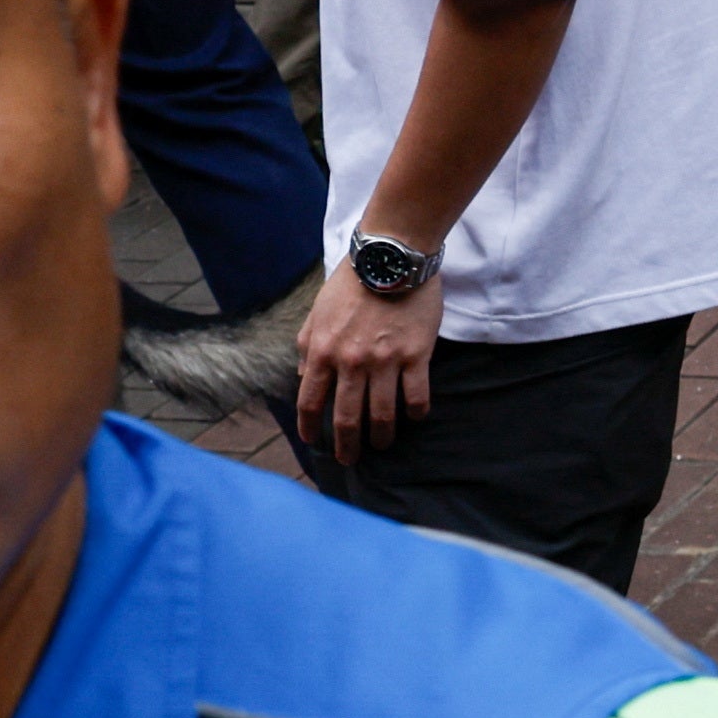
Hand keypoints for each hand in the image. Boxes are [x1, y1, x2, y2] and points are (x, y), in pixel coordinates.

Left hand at [294, 257, 440, 456]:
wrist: (391, 258)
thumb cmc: (351, 282)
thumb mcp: (317, 311)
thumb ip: (306, 345)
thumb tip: (301, 375)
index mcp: (322, 351)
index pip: (309, 401)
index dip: (310, 427)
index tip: (313, 442)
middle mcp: (351, 361)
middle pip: (346, 417)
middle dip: (346, 445)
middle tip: (350, 459)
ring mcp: (386, 361)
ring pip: (383, 414)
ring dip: (382, 436)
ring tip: (383, 445)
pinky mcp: (416, 355)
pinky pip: (416, 396)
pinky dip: (415, 412)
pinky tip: (415, 416)